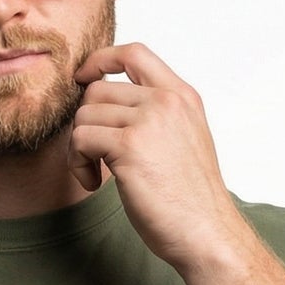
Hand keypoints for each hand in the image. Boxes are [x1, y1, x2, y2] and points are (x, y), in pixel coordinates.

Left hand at [70, 42, 243, 273]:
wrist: (206, 232)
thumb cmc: (191, 199)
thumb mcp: (183, 141)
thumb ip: (155, 117)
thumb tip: (105, 107)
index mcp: (182, 96)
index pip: (134, 52)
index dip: (100, 60)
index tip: (83, 78)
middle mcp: (167, 101)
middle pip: (97, 91)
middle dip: (85, 124)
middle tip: (93, 157)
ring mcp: (149, 120)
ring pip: (84, 115)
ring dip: (79, 148)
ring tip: (96, 174)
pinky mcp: (129, 146)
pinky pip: (80, 139)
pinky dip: (78, 164)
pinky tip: (95, 183)